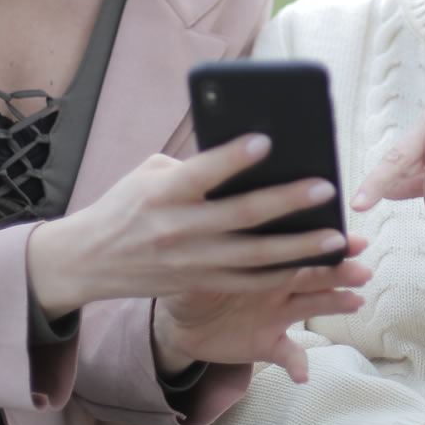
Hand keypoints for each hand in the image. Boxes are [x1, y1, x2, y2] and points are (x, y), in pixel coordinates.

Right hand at [27, 134, 366, 315]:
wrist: (88, 261)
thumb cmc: (126, 205)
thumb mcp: (149, 174)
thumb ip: (193, 166)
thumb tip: (244, 159)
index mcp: (163, 193)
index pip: (202, 173)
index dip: (233, 158)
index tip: (267, 141)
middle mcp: (178, 229)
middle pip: (241, 216)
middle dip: (287, 202)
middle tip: (326, 189)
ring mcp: (191, 262)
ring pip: (255, 257)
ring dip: (299, 248)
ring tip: (336, 237)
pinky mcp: (198, 283)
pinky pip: (248, 281)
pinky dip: (281, 274)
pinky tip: (310, 264)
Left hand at [153, 235, 370, 382]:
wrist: (180, 320)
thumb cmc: (191, 278)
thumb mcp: (195, 259)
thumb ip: (210, 246)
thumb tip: (211, 224)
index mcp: (265, 259)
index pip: (299, 246)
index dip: (324, 242)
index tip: (350, 239)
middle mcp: (279, 284)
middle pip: (316, 274)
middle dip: (341, 271)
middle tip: (363, 270)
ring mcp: (277, 314)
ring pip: (312, 306)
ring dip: (335, 304)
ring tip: (355, 301)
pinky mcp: (268, 344)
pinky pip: (288, 354)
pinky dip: (297, 364)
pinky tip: (303, 374)